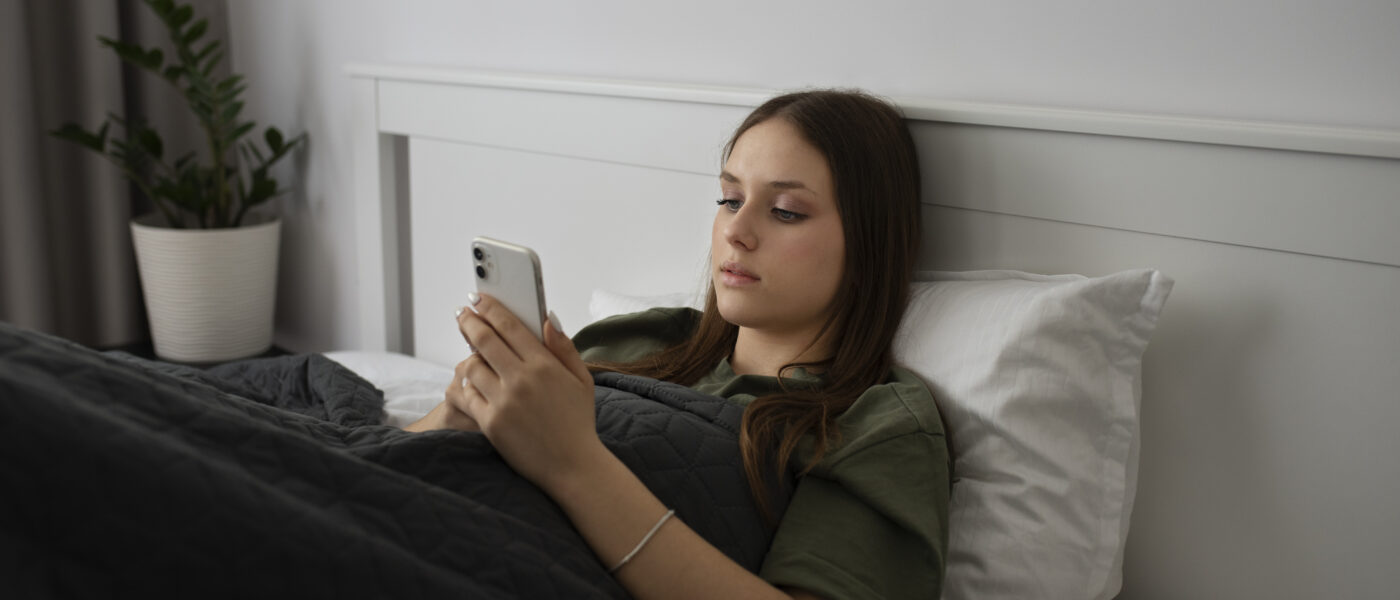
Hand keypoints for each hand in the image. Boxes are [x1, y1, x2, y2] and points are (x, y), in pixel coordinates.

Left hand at [452, 294, 602, 487]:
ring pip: (470, 366)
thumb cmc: (577, 423)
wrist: (573, 467)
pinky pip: (467, 395)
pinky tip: (469, 383)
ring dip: (467, 356)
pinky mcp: (490, 422)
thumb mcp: (582, 380)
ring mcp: (503, 401)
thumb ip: (564, 347)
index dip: (490, 308)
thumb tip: (546, 318)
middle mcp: (521, 379)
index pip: (510, 326)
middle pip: (484, 340)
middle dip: (469, 321)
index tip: (479, 298)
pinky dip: (465, 386)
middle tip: (462, 313)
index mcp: (545, 365)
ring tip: (470, 353)